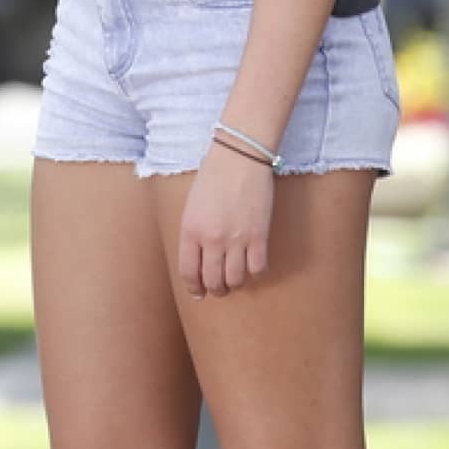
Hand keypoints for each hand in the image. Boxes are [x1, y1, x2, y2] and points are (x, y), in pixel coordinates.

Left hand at [178, 141, 274, 299]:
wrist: (240, 155)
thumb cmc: (214, 175)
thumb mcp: (192, 205)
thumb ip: (194, 232)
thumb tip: (199, 258)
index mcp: (190, 230)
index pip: (189, 273)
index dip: (194, 288)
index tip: (199, 293)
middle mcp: (212, 239)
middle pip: (213, 281)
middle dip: (216, 290)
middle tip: (220, 289)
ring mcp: (236, 239)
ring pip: (236, 280)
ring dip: (235, 284)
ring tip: (236, 279)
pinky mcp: (259, 236)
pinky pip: (258, 268)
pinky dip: (255, 272)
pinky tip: (253, 265)